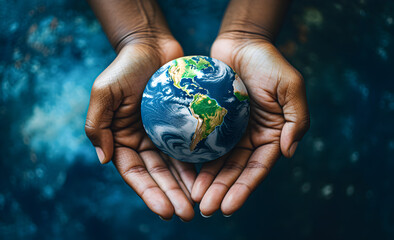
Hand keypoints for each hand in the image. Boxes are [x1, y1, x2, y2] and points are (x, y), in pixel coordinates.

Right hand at [85, 37, 196, 220]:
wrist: (151, 46)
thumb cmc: (125, 67)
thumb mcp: (104, 92)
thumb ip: (97, 125)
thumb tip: (104, 159)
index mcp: (122, 139)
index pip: (134, 173)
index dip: (148, 193)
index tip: (164, 211)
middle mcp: (143, 142)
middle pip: (157, 176)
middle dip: (170, 196)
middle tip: (187, 214)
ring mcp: (163, 135)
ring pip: (175, 167)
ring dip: (185, 188)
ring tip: (199, 206)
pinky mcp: (181, 126)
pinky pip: (191, 149)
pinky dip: (198, 165)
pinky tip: (209, 180)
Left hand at [192, 34, 309, 215]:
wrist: (241, 43)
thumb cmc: (268, 62)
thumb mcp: (291, 86)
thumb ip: (297, 120)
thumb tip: (288, 153)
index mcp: (272, 135)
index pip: (257, 168)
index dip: (243, 189)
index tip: (228, 207)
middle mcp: (251, 138)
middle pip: (235, 171)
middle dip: (221, 191)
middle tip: (205, 208)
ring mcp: (231, 132)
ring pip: (218, 162)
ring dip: (207, 182)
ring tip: (192, 198)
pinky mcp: (213, 122)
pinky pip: (204, 144)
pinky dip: (196, 160)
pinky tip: (184, 174)